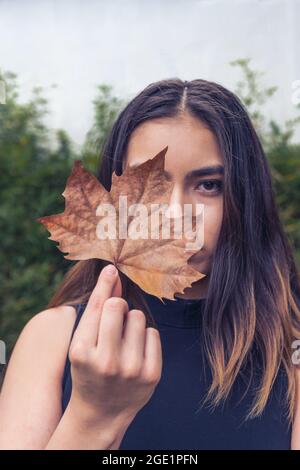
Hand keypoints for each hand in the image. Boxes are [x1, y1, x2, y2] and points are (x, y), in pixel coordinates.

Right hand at [67, 264, 162, 433]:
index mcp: (82, 351)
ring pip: (139, 317)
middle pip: (120, 306)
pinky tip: (135, 353)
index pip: (99, 306)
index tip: (112, 268)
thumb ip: (97, 309)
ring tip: (123, 342)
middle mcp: (107, 361)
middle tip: (113, 324)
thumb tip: (112, 275)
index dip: (105, 284)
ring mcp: (132, 369)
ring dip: (131, 323)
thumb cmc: (89, 369)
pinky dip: (145, 338)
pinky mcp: (152, 374)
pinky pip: (153, 333)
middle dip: (118, 307)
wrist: (101, 412)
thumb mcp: (83, 342)